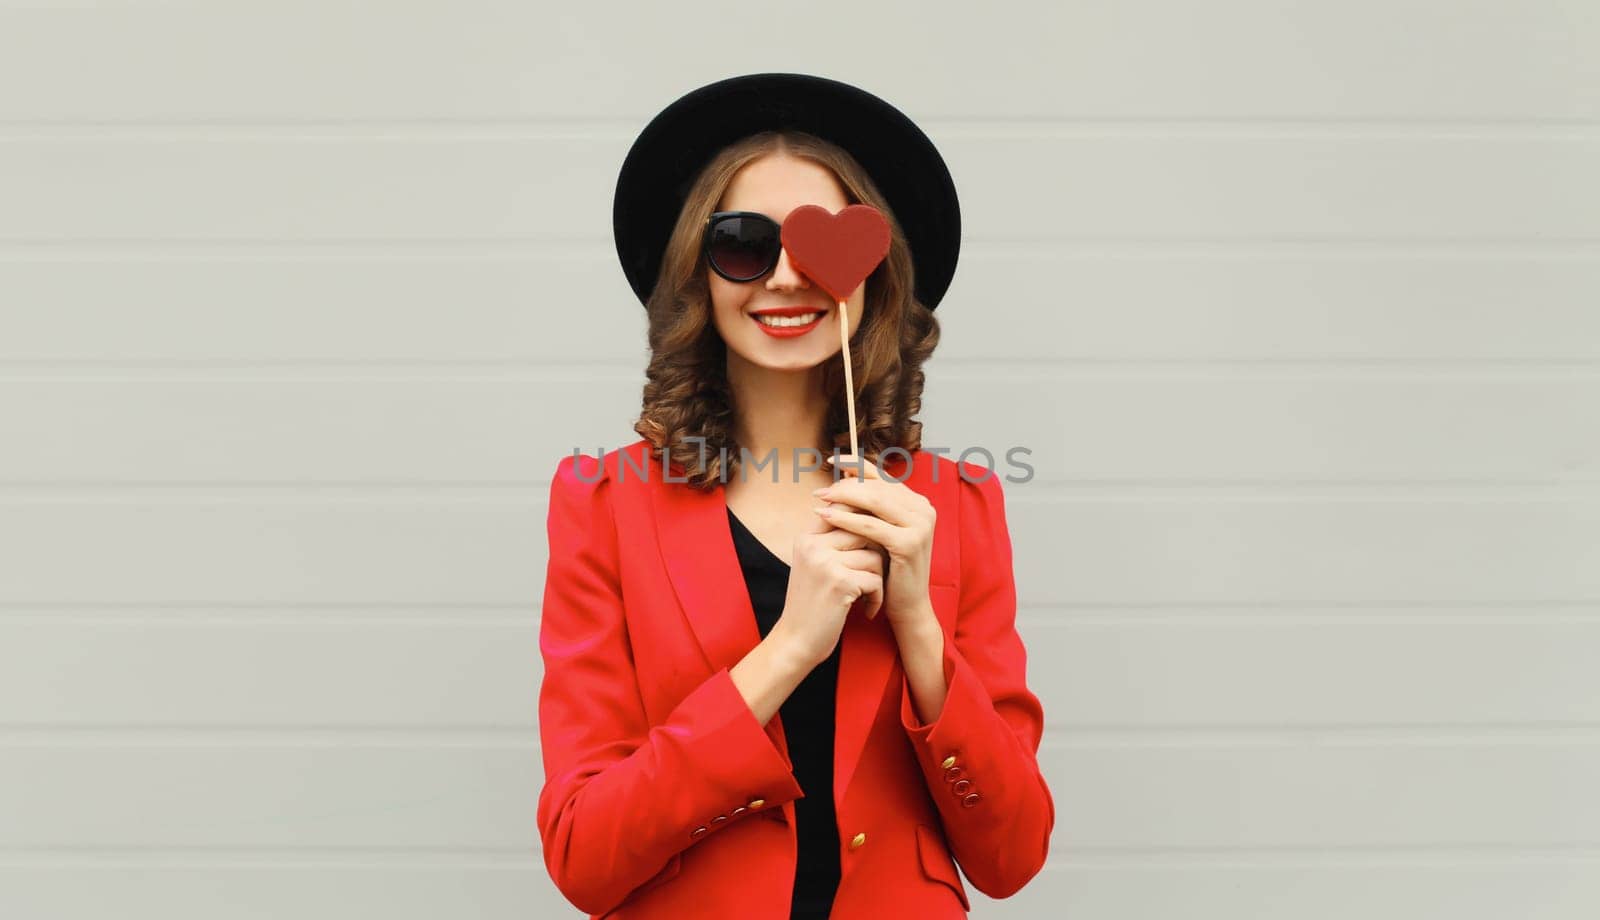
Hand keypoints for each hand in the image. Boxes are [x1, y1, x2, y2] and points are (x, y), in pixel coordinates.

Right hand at [773, 488, 885, 668]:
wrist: (796, 642)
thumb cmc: (812, 605)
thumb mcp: (815, 566)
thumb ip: (835, 542)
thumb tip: (872, 519)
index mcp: (807, 537)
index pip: (845, 512)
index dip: (867, 524)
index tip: (878, 541)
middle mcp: (813, 545)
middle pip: (865, 531)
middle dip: (877, 553)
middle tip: (875, 575)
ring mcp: (825, 562)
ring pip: (875, 555)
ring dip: (878, 579)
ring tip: (868, 595)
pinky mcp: (839, 582)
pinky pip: (876, 579)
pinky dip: (877, 597)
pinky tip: (866, 610)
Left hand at [813, 453, 937, 632]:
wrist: (908, 605)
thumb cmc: (890, 569)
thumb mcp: (882, 532)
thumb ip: (871, 508)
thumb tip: (842, 479)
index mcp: (917, 502)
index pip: (883, 475)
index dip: (856, 464)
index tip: (830, 460)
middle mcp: (923, 508)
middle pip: (877, 486)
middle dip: (845, 485)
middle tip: (820, 490)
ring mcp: (920, 524)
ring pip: (874, 501)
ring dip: (843, 498)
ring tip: (819, 499)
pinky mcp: (910, 542)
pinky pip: (871, 525)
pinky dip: (847, 519)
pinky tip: (827, 517)